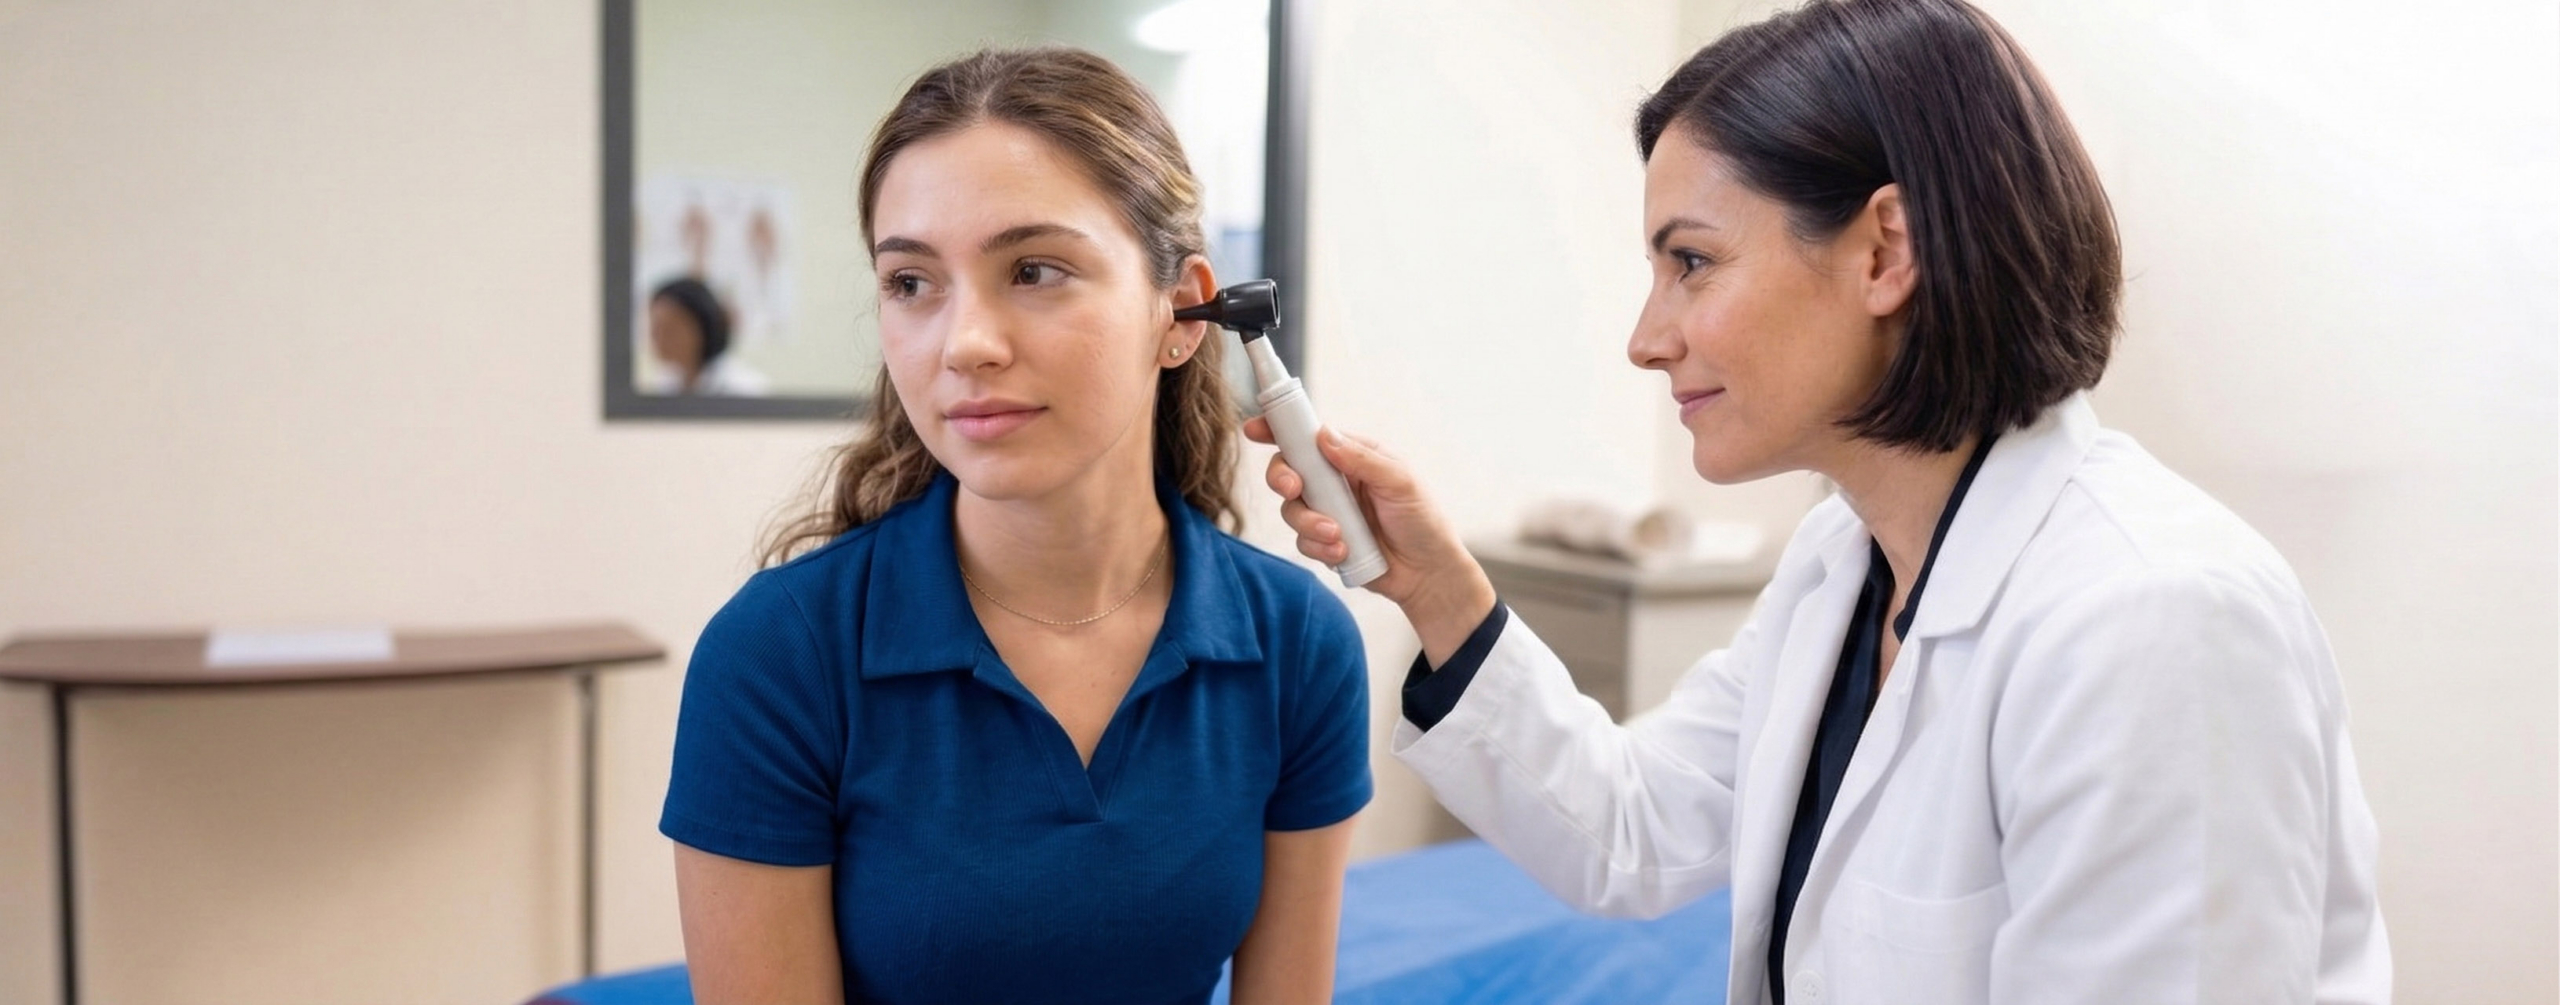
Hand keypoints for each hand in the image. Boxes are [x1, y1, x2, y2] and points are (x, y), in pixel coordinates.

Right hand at [1243, 417, 1496, 665]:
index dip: (1279, 429)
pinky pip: (1303, 542)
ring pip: (1292, 510)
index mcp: (1352, 456)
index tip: (1255, 429)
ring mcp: (1328, 512)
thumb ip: (1362, 458)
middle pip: (1288, 470)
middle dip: (1283, 479)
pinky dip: (1319, 548)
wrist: (1428, 574)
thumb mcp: (1401, 482)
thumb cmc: (1423, 520)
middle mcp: (1335, 481)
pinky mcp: (1325, 543)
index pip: (1310, 436)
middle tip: (1294, 490)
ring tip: (1337, 536)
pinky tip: (1343, 553)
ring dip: (1309, 523)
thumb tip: (1323, 435)